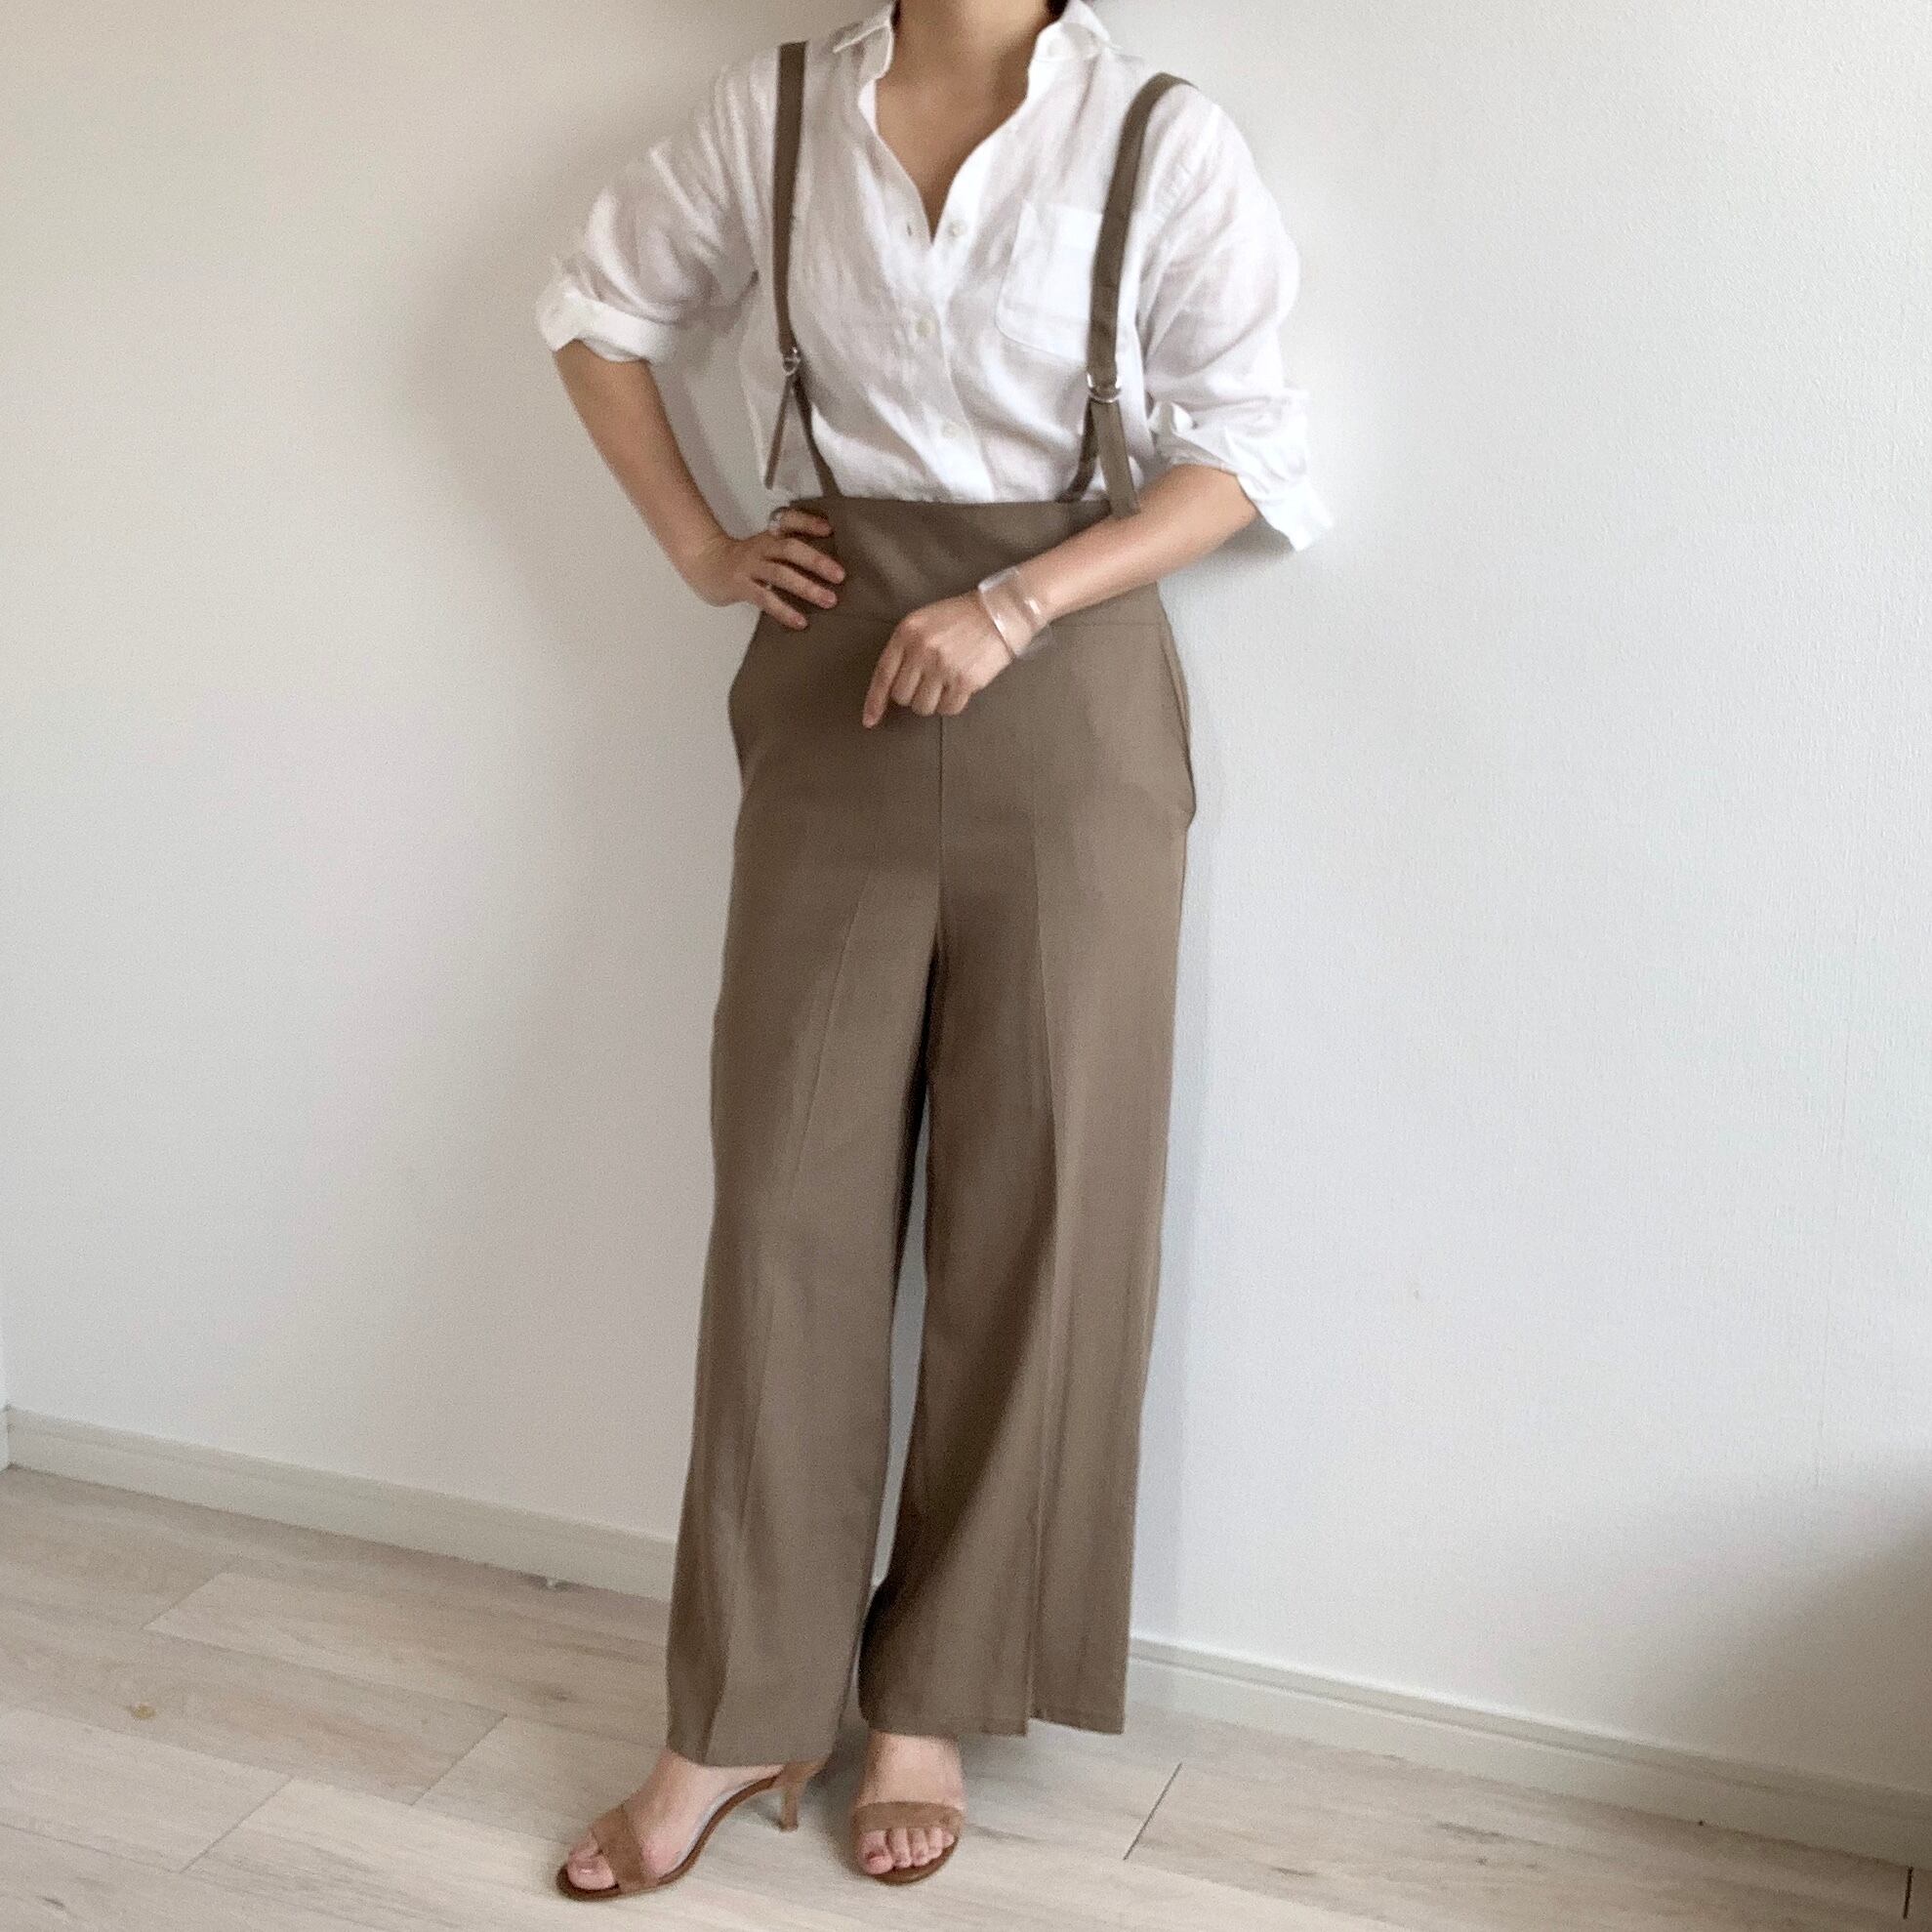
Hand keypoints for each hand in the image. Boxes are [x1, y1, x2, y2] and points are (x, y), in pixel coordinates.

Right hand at [685, 508, 843, 629]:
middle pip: (790, 549)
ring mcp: (750, 567)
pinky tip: (800, 622)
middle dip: (817, 561)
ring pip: (781, 574)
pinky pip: (765, 599)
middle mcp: (761, 548)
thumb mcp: (765, 548)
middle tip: (840, 575)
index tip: (829, 528)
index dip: (808, 522)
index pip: (789, 521)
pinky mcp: (741, 587)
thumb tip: (827, 565)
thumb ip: (788, 552)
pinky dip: (784, 611)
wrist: (705, 565)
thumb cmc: (744, 560)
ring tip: (830, 600)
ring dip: (807, 587)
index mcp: (769, 536)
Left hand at [862, 592, 1016, 727]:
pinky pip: (947, 709)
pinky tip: (958, 689)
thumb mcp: (923, 621)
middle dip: (912, 695)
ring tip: (944, 684)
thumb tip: (890, 686)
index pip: (882, 674)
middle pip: (902, 696)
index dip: (874, 701)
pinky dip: (950, 705)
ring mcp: (943, 667)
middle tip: (928, 683)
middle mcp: (921, 650)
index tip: (869, 721)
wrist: (999, 613)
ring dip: (931, 702)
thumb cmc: (959, 618)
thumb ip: (905, 648)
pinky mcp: (964, 681)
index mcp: (906, 633)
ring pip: (923, 707)